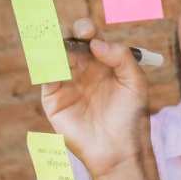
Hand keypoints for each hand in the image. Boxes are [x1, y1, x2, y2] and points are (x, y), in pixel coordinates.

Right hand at [41, 18, 149, 179]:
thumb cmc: (131, 118)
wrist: (119, 149)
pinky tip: (55, 63)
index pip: (90, 38)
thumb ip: (122, 58)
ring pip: (53, 54)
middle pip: (68, 41)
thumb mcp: (136, 84)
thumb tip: (96, 42)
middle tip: (75, 34)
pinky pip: (45, 75)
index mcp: (103, 64)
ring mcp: (66, 82)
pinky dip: (47, 65)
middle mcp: (82, 70)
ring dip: (54, 44)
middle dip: (68, 33)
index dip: (86, 29)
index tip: (89, 31)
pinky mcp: (53, 98)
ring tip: (61, 43)